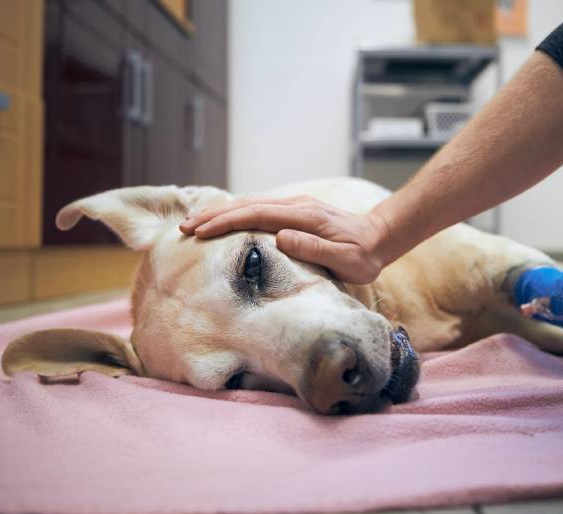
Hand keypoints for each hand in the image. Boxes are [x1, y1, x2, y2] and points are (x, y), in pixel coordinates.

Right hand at [179, 195, 390, 283]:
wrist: (379, 237)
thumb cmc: (364, 256)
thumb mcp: (346, 260)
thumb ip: (315, 248)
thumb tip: (280, 237)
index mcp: (304, 216)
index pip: (256, 215)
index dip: (226, 222)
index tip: (201, 232)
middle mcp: (296, 205)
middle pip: (246, 204)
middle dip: (213, 215)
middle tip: (183, 227)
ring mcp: (294, 205)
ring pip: (249, 204)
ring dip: (220, 212)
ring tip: (193, 223)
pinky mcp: (293, 210)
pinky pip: (258, 208)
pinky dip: (234, 212)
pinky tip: (220, 220)